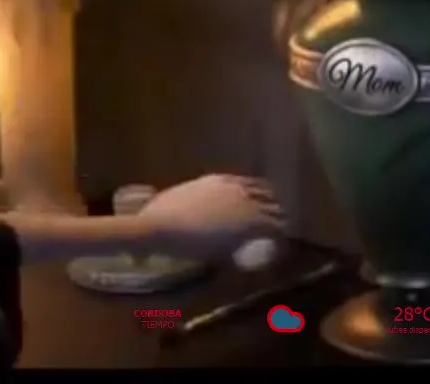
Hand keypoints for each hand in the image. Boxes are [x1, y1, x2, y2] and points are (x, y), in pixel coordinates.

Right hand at [137, 174, 285, 260]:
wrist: (163, 226)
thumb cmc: (159, 218)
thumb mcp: (168, 204)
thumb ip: (168, 204)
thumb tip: (149, 211)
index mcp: (218, 181)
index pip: (247, 184)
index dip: (255, 195)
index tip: (258, 206)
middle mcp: (236, 188)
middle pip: (267, 193)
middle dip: (272, 207)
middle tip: (274, 224)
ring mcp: (246, 203)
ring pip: (276, 209)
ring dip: (279, 221)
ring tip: (280, 238)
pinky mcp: (252, 221)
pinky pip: (276, 229)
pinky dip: (280, 239)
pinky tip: (280, 249)